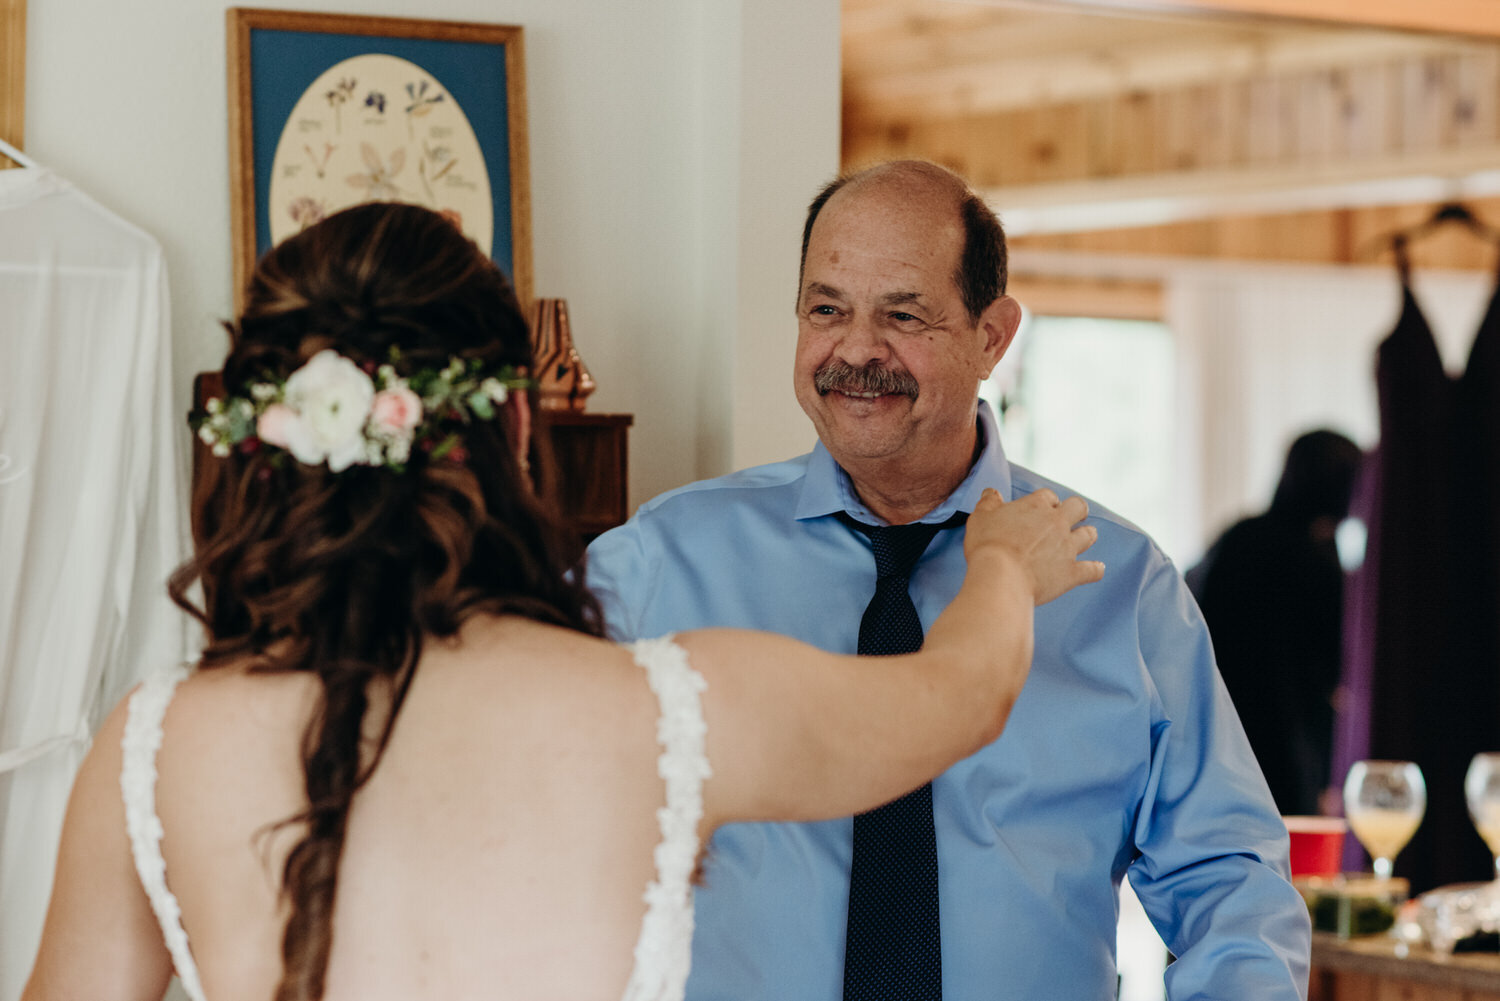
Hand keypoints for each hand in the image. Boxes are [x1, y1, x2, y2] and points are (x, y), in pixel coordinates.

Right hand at [964, 487, 1103, 603]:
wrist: (1000, 577)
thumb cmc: (987, 546)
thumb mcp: (980, 517)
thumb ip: (989, 502)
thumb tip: (992, 492)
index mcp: (1036, 506)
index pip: (1048, 496)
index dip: (1046, 502)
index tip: (1041, 508)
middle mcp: (1056, 523)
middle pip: (1078, 507)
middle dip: (1077, 511)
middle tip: (1071, 516)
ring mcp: (1067, 548)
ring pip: (1089, 535)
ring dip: (1087, 535)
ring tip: (1084, 537)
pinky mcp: (1072, 573)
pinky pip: (1093, 570)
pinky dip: (1096, 569)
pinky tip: (1097, 568)